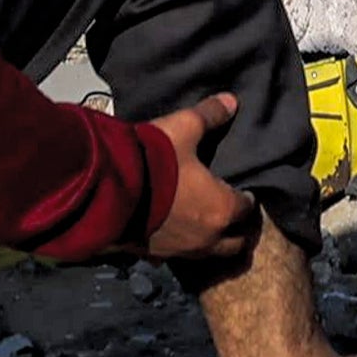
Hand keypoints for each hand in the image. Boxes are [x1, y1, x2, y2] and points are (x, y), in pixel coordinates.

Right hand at [136, 96, 256, 259]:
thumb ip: (210, 116)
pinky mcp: (153, 255)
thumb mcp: (184, 128)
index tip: (244, 191)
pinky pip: (176, 254)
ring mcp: (179, 251)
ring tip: (204, 222)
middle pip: (234, 243)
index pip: (246, 210)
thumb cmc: (155, 159)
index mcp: (222, 209)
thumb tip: (231, 102)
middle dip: (236, 229)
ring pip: (206, 253)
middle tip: (231, 213)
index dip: (247, 199)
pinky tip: (172, 230)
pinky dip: (180, 244)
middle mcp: (206, 238)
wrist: (108, 190)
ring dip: (210, 240)